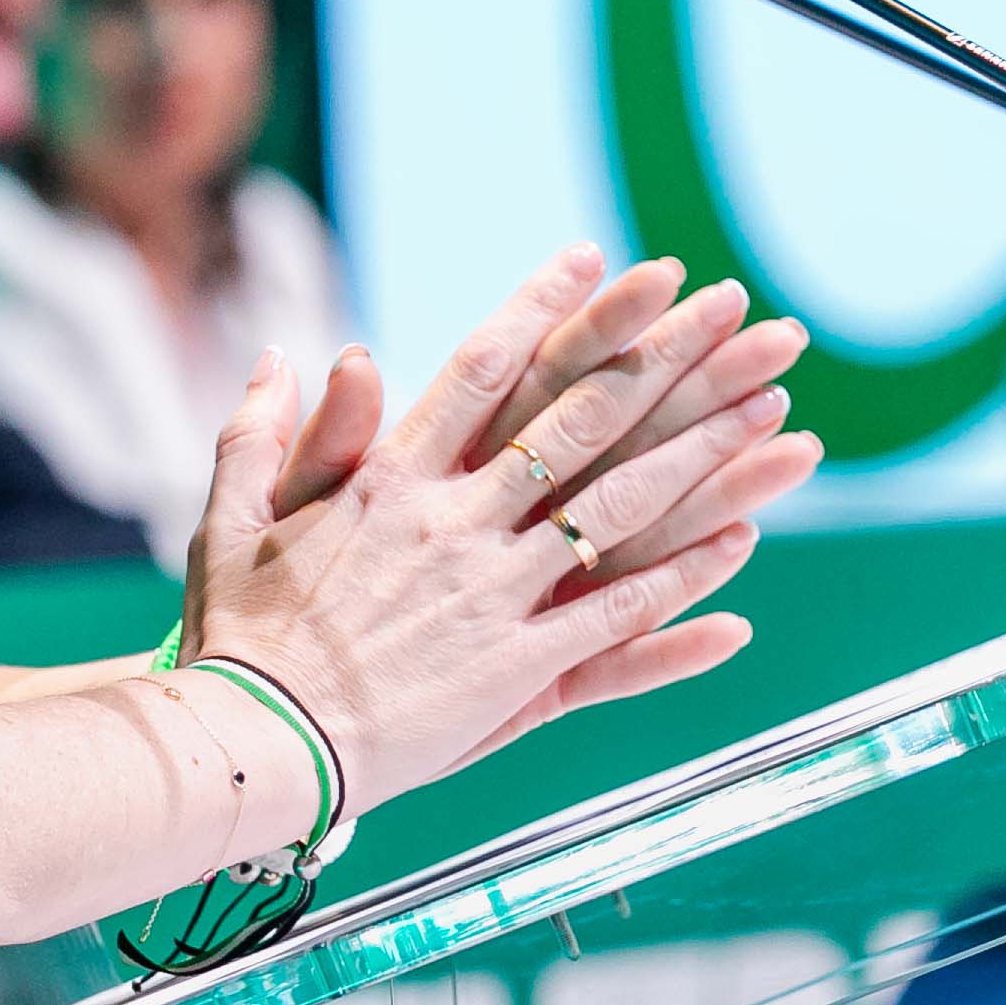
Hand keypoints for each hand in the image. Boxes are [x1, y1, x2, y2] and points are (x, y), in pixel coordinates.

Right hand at [181, 245, 822, 811]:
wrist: (256, 744)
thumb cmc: (239, 637)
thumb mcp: (234, 518)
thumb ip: (263, 432)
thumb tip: (285, 354)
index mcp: (391, 479)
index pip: (486, 368)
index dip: (551, 308)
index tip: (604, 260)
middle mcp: (455, 523)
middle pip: (577, 419)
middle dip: (662, 356)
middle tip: (728, 305)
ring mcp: (494, 594)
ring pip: (617, 507)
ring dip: (701, 453)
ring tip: (771, 406)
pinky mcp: (519, 668)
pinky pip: (617, 616)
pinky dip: (681, 578)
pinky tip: (741, 542)